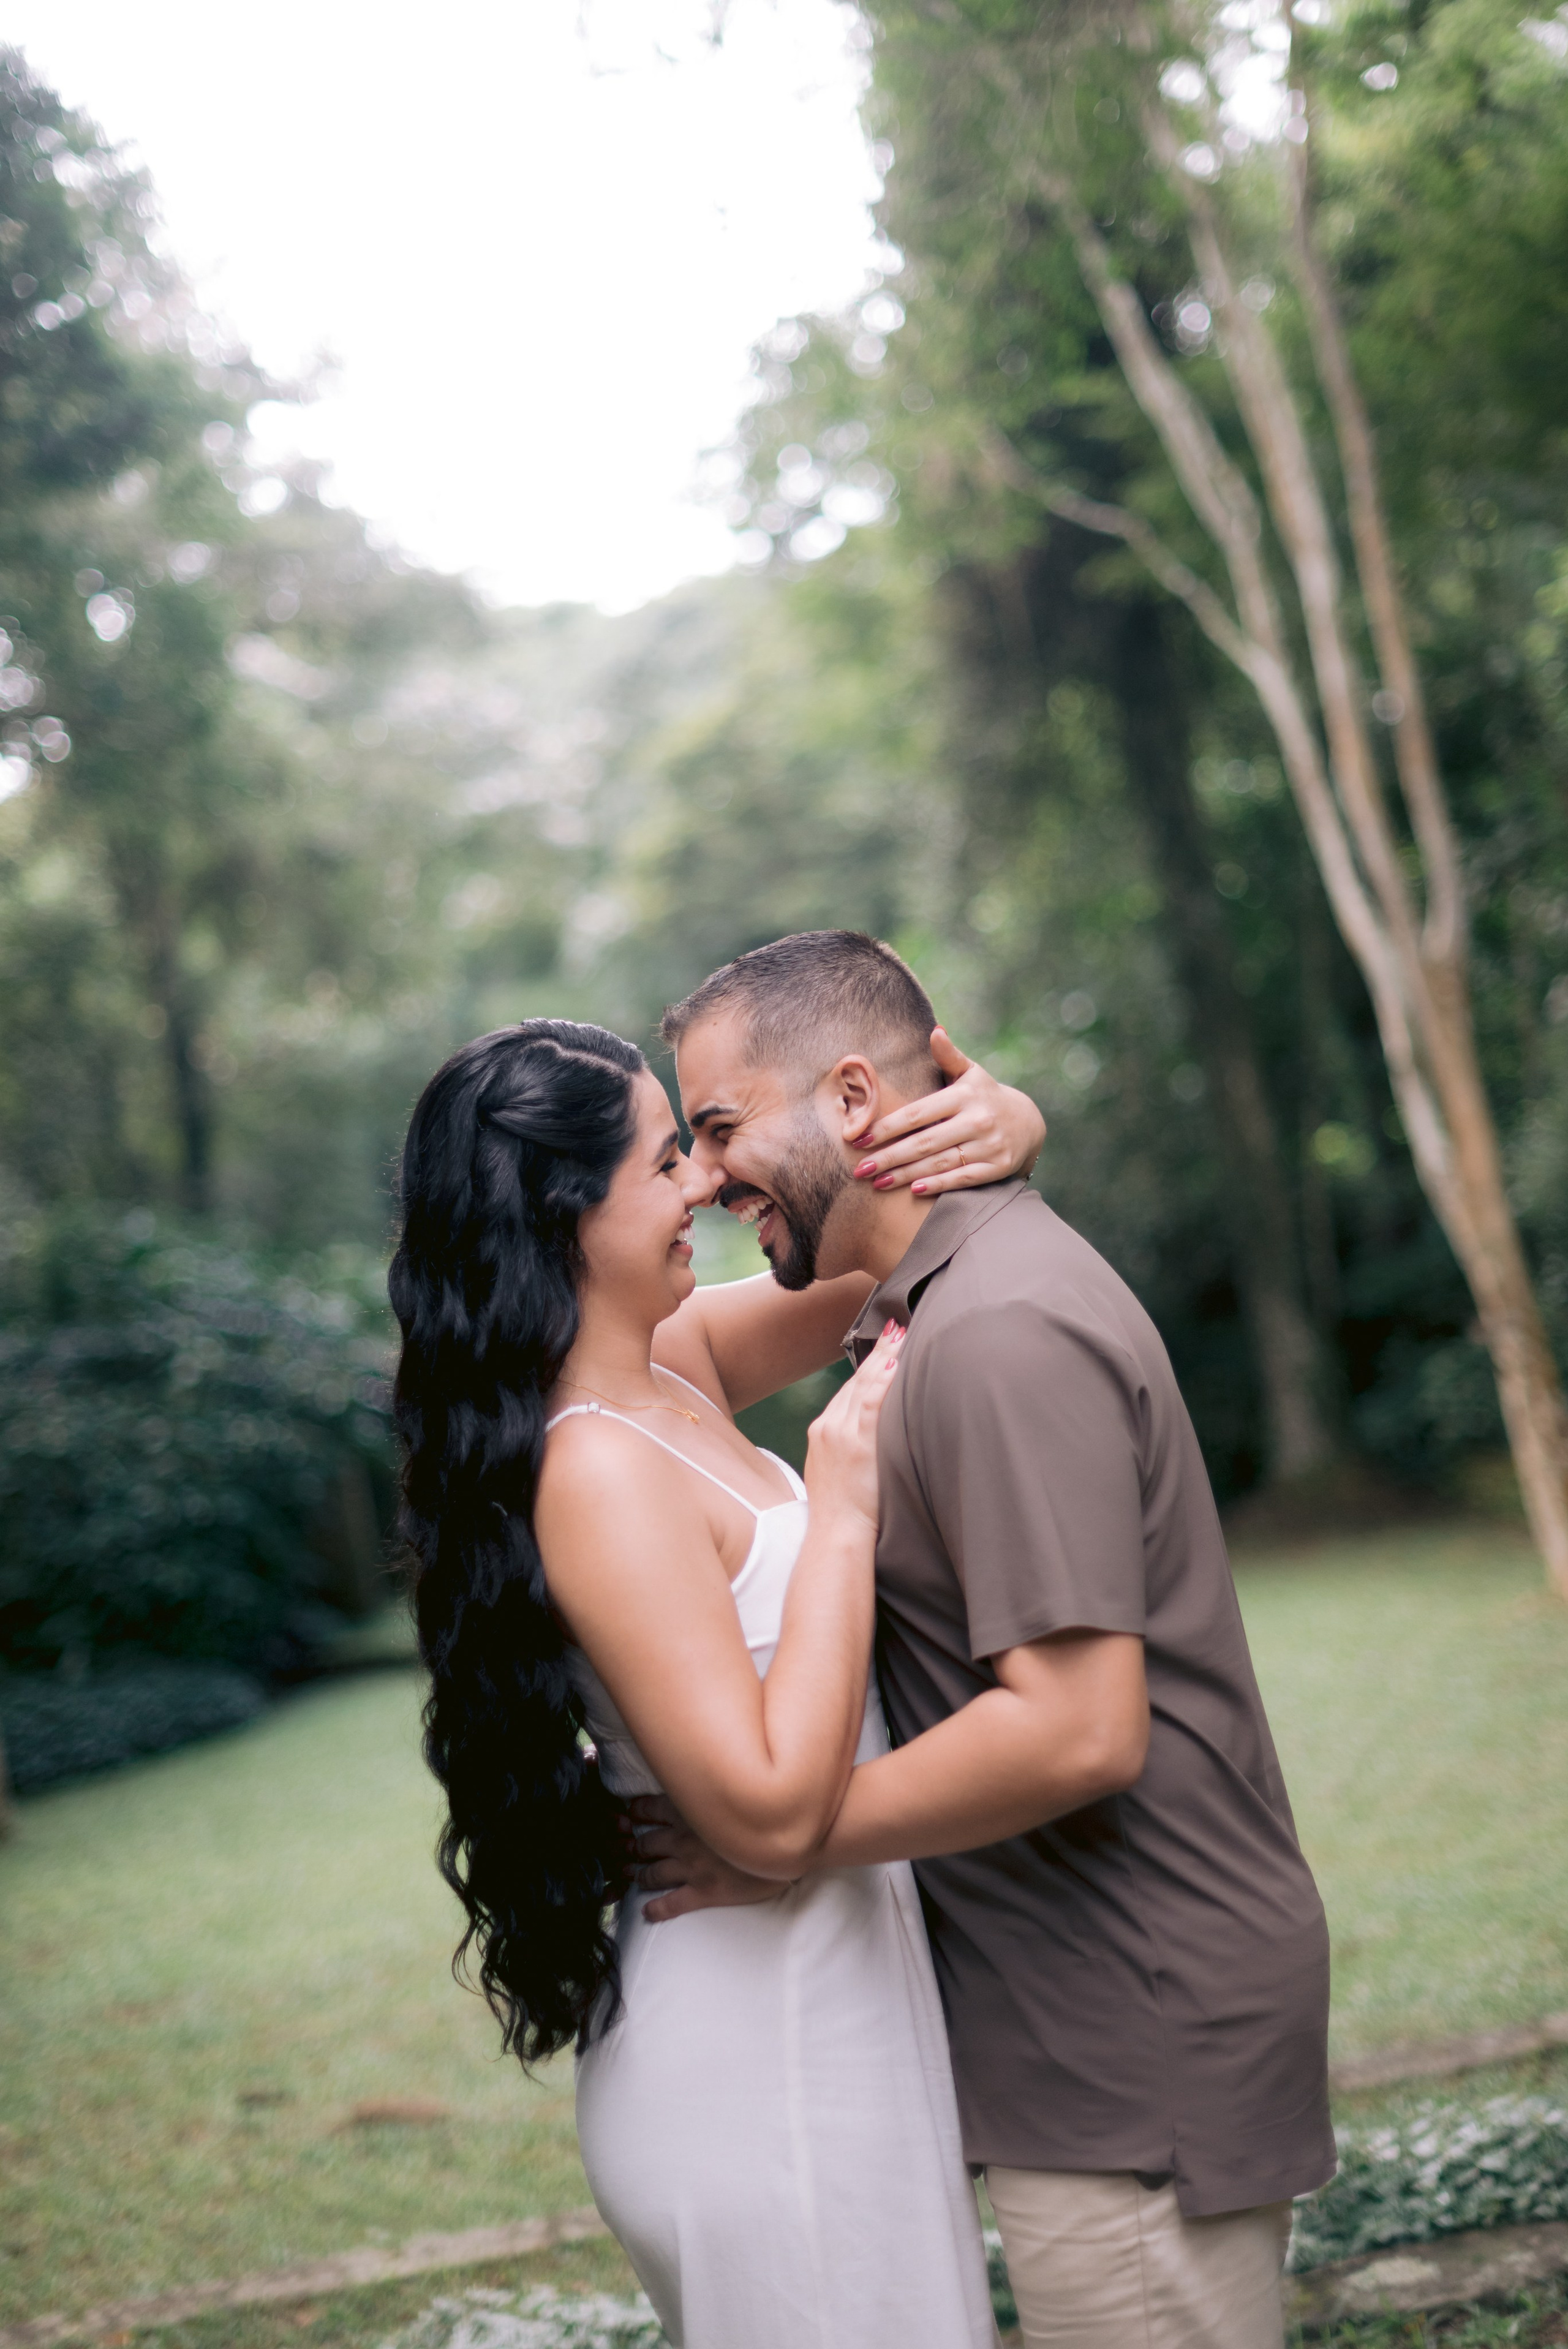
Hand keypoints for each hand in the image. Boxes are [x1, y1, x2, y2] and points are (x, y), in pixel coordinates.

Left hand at [624, 1793, 789, 1921]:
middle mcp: (684, 1839)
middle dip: (633, 1846)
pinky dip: (655, 1909)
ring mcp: (692, 1867)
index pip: (649, 1808)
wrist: (785, 1846)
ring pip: (653, 1872)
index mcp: (690, 1812)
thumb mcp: (731, 1794)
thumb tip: (696, 1786)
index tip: (627, 1814)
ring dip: (639, 1874)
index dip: (635, 1812)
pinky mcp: (704, 1892)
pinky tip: (647, 1911)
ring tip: (632, 1875)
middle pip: (646, 1842)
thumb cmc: (763, 1816)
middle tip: (625, 1849)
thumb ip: (710, 1791)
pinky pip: (671, 1904)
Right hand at [803, 1319, 903, 1531]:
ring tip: (902, 1334)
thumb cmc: (843, 1510)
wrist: (836, 1534)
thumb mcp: (837, 1470)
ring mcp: (840, 1433)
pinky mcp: (857, 1443)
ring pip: (865, 1385)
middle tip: (897, 1327)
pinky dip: (885, 1380)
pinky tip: (898, 1362)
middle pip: (856, 1381)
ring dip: (885, 1357)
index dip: (868, 1366)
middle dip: (878, 1352)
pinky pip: (873, 1403)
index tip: (885, 1346)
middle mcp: (828, 1425)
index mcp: (822, 1430)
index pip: (848, 1390)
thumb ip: (850, 1445)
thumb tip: (871, 1434)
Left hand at [850, 1027, 1045, 1195]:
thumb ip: (948, 1055)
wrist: (1028, 1123)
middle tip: (859, 1169)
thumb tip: (935, 1031)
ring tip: (877, 1182)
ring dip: (905, 1175)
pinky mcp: (997, 1166)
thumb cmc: (984, 1096)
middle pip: (924, 1143)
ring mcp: (989, 1145)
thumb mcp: (970, 1073)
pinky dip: (938, 1185)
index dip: (887, 1127)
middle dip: (889, 1157)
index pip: (917, 1114)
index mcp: (964, 1095)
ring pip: (939, 1163)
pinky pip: (962, 1179)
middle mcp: (978, 1119)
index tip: (860, 1138)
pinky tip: (913, 1191)